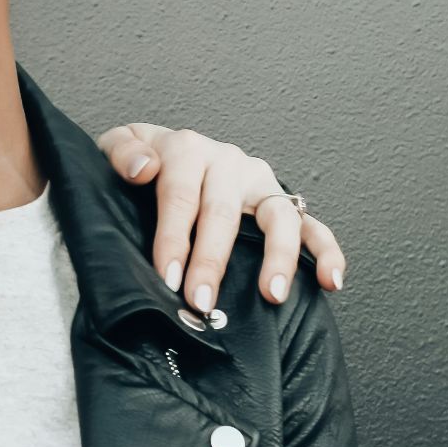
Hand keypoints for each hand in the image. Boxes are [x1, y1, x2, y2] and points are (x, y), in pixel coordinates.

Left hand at [96, 123, 345, 311]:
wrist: (164, 152)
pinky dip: (326, 251)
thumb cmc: (140, 160)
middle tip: (202, 300)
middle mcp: (228, 162)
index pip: (180, 197)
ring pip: (278, 218)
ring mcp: (259, 182)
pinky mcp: (282, 200)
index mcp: (186, 149)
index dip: (174, 238)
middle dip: (212, 261)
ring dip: (278, 257)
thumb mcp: (116, 146)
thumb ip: (121, 152)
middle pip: (223, 214)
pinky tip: (331, 281)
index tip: (168, 277)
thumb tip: (143, 168)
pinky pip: (312, 226)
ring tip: (271, 294)